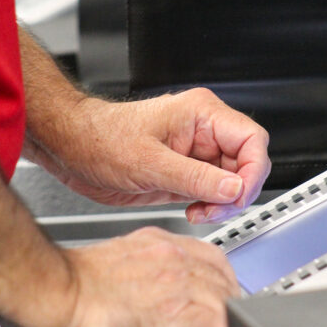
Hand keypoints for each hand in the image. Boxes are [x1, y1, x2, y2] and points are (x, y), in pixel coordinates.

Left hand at [28, 88, 269, 222]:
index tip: (238, 195)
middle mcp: (202, 132)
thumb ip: (196, 178)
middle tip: (214, 208)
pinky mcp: (184, 173)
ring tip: (199, 212)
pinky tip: (192, 211)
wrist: (72, 149)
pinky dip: (209, 207)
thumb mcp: (149, 163)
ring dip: (222, 203)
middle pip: (247, 163)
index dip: (253, 171)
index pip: (252, 140)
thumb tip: (234, 189)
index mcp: (201, 114)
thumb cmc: (100, 139)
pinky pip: (212, 192)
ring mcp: (194, 154)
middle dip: (236, 192)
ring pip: (231, 181)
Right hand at [48, 227, 239, 326]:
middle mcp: (172, 254)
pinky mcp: (173, 308)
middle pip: (225, 280)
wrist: (53, 289)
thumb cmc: (70, 281)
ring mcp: (175, 278)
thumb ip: (141, 268)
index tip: (213, 304)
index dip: (218, 285)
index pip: (211, 258)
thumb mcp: (115, 260)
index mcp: (158, 242)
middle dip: (225, 309)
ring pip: (227, 303)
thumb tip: (151, 292)